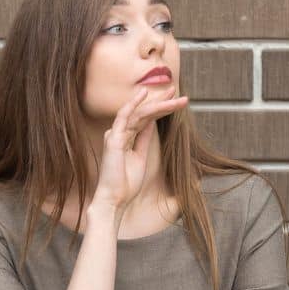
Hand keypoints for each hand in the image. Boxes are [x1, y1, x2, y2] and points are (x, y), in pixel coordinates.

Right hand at [94, 86, 188, 211]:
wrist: (114, 199)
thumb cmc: (125, 184)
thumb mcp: (140, 157)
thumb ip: (143, 139)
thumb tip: (152, 124)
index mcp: (125, 138)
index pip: (144, 118)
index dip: (159, 108)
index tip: (174, 99)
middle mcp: (119, 133)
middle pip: (143, 112)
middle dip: (160, 100)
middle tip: (175, 89)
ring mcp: (115, 135)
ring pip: (139, 113)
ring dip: (157, 103)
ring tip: (173, 94)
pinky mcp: (113, 139)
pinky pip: (124, 117)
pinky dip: (133, 104)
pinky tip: (144, 93)